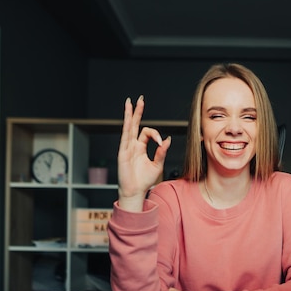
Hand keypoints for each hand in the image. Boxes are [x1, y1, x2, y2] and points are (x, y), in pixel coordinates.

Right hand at [117, 96, 170, 211]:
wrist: (135, 191)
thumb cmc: (144, 181)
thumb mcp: (157, 165)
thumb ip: (162, 152)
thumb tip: (167, 140)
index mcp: (140, 147)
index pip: (147, 133)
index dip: (156, 134)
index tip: (161, 142)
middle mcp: (132, 145)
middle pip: (134, 124)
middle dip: (137, 112)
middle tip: (140, 99)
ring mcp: (126, 147)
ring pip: (128, 127)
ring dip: (129, 114)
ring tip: (131, 102)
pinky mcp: (122, 152)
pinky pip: (125, 136)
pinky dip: (127, 126)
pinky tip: (128, 117)